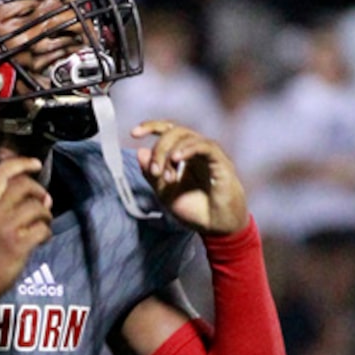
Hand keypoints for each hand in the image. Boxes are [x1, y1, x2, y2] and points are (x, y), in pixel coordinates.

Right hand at [0, 155, 53, 305]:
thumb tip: (31, 196)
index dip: (20, 163)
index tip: (35, 164)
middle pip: (23, 186)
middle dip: (39, 191)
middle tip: (44, 202)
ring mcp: (3, 229)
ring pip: (36, 207)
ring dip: (46, 214)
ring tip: (44, 224)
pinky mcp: (16, 246)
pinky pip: (42, 229)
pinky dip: (47, 233)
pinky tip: (42, 239)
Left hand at [132, 121, 248, 234]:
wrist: (216, 227)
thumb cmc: (195, 211)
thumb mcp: (165, 194)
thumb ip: (152, 175)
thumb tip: (140, 152)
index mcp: (183, 155)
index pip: (168, 131)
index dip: (151, 127)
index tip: (133, 134)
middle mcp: (196, 150)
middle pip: (174, 132)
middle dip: (159, 149)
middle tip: (154, 172)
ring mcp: (208, 154)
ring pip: (186, 136)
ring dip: (170, 154)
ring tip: (166, 177)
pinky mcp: (220, 161)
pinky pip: (204, 146)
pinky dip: (188, 149)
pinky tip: (176, 159)